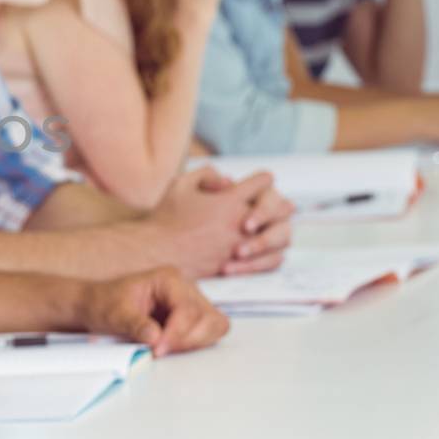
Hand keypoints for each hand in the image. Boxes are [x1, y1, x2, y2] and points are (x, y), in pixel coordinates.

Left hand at [74, 265, 228, 356]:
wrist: (96, 306)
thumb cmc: (105, 303)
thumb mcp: (113, 314)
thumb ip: (135, 324)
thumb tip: (155, 337)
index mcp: (168, 279)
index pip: (188, 308)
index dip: (177, 333)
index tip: (158, 349)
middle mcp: (185, 288)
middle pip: (208, 318)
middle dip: (188, 339)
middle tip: (160, 351)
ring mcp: (190, 303)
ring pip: (214, 326)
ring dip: (194, 342)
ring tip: (165, 349)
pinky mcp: (190, 319)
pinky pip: (207, 333)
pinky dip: (194, 344)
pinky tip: (170, 347)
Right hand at [144, 170, 291, 278]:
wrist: (158, 252)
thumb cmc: (166, 218)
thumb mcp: (181, 184)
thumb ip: (206, 174)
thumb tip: (228, 180)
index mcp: (229, 199)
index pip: (263, 182)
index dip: (261, 180)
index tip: (259, 182)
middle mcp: (240, 221)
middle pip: (279, 207)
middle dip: (278, 203)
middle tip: (279, 204)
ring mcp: (241, 244)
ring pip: (280, 235)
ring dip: (279, 228)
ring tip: (274, 227)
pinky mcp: (238, 264)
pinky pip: (271, 260)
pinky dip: (273, 254)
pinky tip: (269, 250)